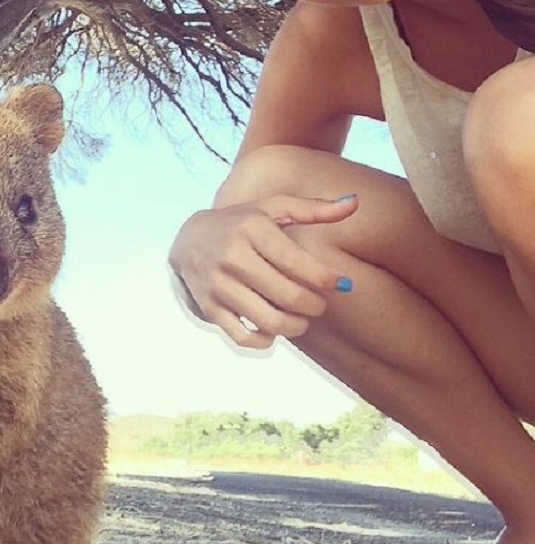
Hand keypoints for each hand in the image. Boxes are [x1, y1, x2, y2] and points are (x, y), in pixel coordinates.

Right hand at [169, 194, 357, 347]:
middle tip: (320, 303)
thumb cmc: (242, 222)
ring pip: (270, 322)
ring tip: (303, 318)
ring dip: (297, 326)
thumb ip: (314, 208)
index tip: (340, 283)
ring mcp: (219, 285)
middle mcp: (233, 256)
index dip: (325, 278)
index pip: (297, 262)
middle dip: (315, 305)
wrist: (189, 239)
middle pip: (289, 296)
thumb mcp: (273, 208)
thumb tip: (355, 202)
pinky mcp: (210, 307)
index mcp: (252, 228)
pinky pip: (243, 337)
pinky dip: (266, 340)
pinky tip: (275, 330)